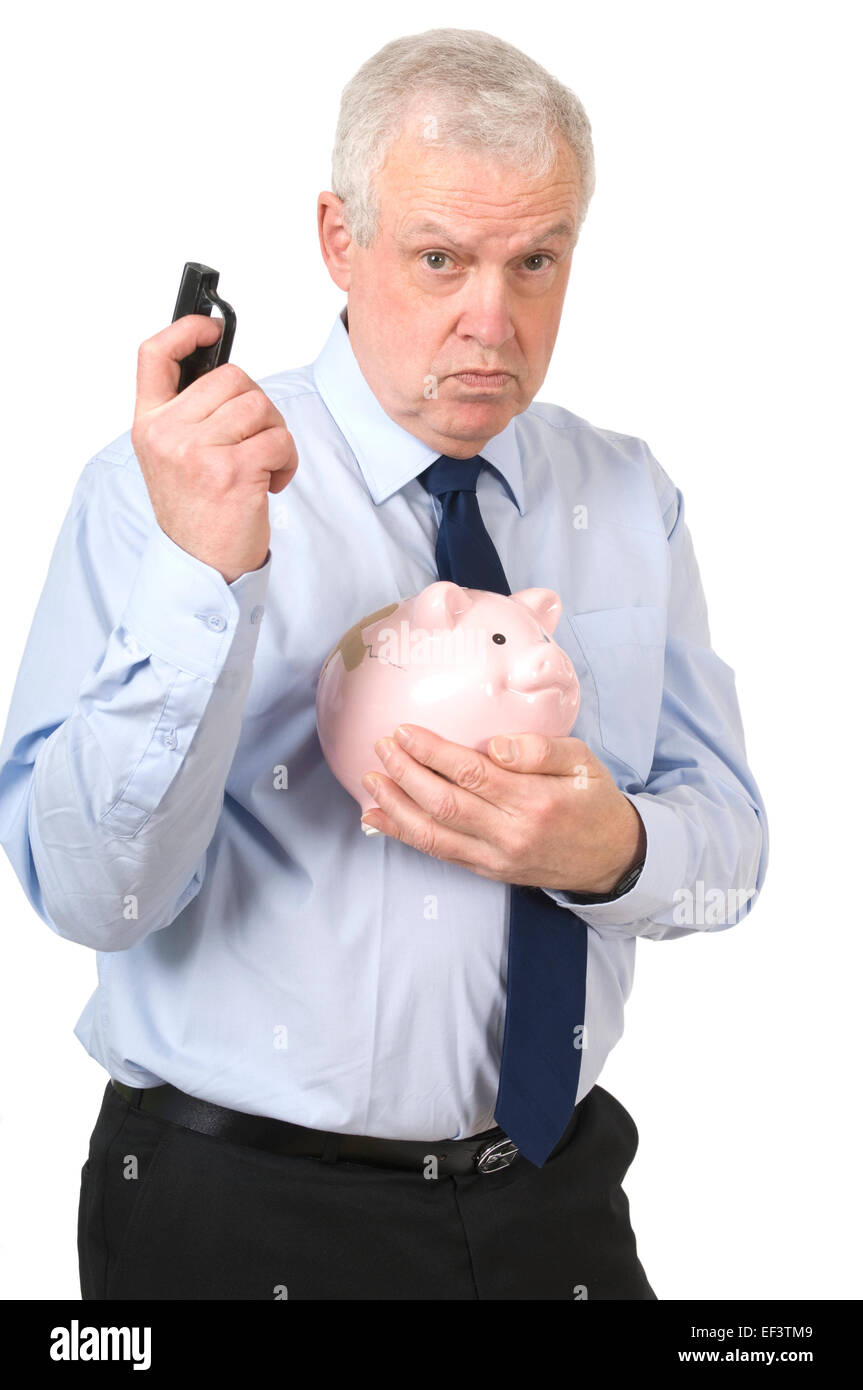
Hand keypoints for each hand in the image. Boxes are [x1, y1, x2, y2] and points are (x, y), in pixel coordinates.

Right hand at [131, 314, 298, 583]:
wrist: (201, 567)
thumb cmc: (197, 512)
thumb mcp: (173, 458)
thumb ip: (190, 415)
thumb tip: (230, 378)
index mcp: (148, 425)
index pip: (154, 356)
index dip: (185, 331)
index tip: (210, 328)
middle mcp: (166, 434)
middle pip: (232, 378)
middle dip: (257, 406)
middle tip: (256, 442)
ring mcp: (196, 451)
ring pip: (259, 405)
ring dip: (274, 434)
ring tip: (263, 467)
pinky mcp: (231, 471)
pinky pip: (278, 439)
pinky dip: (287, 461)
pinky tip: (271, 484)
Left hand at [359, 725, 646, 894]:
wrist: (611, 858)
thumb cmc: (593, 800)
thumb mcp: (582, 762)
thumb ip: (540, 749)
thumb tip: (495, 745)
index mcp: (535, 801)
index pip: (472, 774)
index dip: (433, 752)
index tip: (406, 731)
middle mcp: (511, 834)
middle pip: (445, 804)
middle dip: (406, 774)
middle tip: (381, 748)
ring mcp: (496, 858)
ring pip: (434, 834)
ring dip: (396, 807)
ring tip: (370, 781)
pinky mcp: (487, 871)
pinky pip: (438, 853)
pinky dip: (404, 835)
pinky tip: (378, 818)